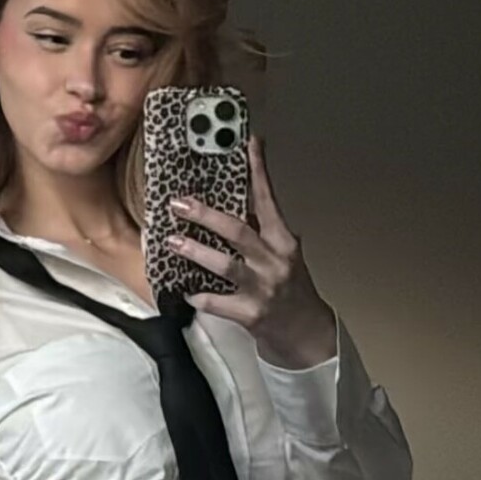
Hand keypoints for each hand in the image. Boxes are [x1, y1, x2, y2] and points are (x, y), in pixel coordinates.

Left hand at [166, 135, 337, 365]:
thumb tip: (239, 202)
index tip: (249, 143)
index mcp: (284, 243)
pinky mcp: (251, 314)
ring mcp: (263, 289)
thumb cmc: (293, 292)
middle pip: (238, 231)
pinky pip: (217, 302)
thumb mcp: (284, 257)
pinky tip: (184, 291)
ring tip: (173, 242)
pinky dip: (199, 296)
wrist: (307, 336)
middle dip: (206, 215)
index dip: (258, 171)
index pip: (268, 200)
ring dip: (196, 252)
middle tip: (180, 204)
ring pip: (225, 265)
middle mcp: (274, 262)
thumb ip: (263, 233)